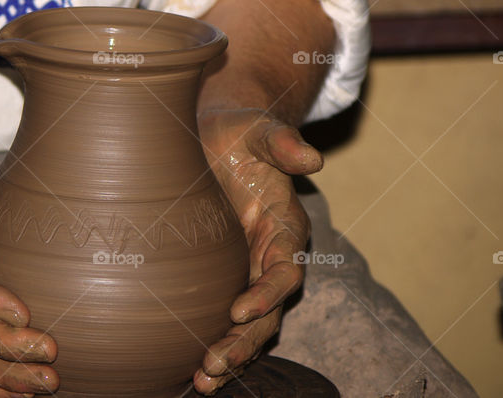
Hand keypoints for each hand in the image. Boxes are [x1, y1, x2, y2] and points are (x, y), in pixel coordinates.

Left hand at [193, 109, 317, 394]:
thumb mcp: (259, 130)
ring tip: (203, 380)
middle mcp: (272, 257)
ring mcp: (249, 271)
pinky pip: (226, 319)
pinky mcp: (224, 277)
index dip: (267, 293)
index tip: (238, 310)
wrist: (220, 134)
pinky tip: (190, 371)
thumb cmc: (240, 131)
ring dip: (230, 354)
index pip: (284, 270)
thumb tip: (313, 159)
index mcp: (286, 227)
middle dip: (245, 341)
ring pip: (250, 325)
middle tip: (213, 365)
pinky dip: (214, 343)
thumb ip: (283, 144)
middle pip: (269, 311)